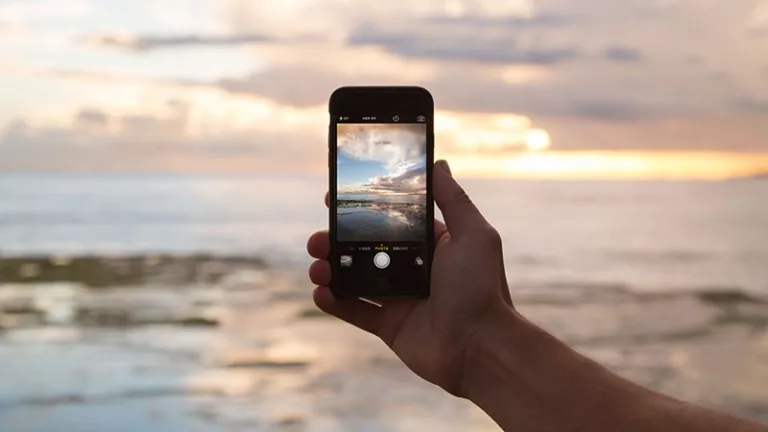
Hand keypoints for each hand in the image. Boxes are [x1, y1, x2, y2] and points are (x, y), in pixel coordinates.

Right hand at [307, 160, 514, 395]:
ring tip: (316, 267)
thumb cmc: (482, 288)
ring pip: (355, 278)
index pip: (390, 221)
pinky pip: (355, 311)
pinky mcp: (390, 326)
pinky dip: (334, 302)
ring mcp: (400, 298)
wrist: (481, 347)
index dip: (362, 210)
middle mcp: (413, 269)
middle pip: (365, 249)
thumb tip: (438, 163)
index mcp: (431, 245)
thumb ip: (453, 199)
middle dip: (337, 241)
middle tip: (317, 239)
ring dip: (330, 270)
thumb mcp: (474, 235)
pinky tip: (320, 293)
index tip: (334, 199)